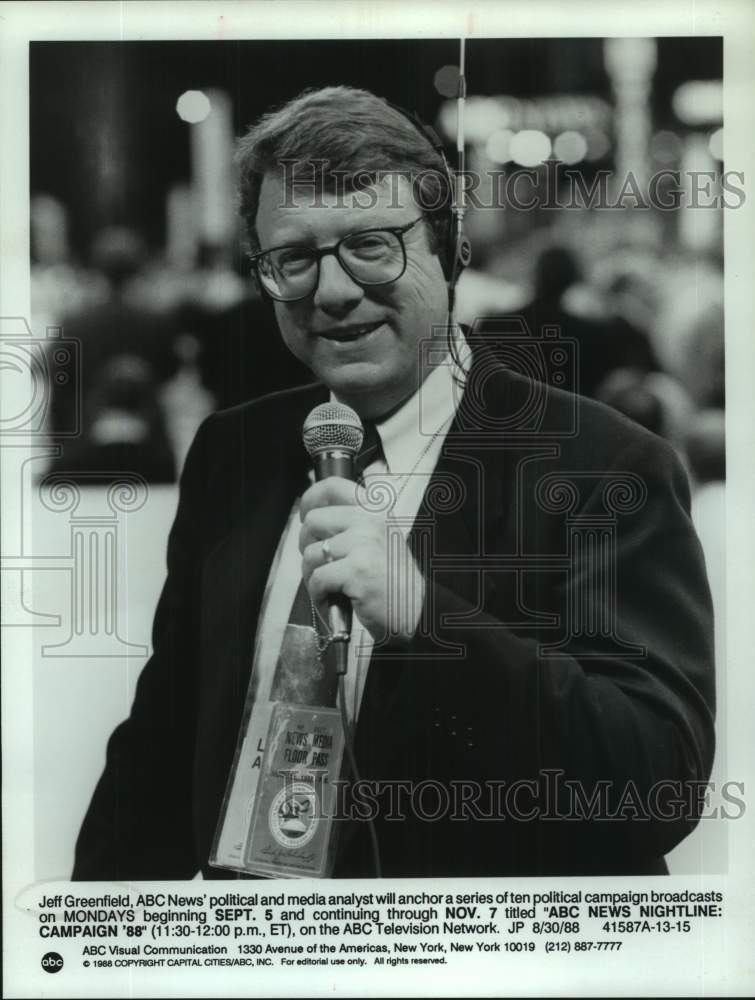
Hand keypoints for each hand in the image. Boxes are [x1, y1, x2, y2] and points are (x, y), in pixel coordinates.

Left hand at [299, 476, 424, 641]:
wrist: (415, 611)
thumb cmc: (393, 580)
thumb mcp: (379, 536)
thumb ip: (354, 519)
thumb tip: (324, 505)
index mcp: (376, 509)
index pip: (333, 486)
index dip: (310, 500)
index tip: (306, 517)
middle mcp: (371, 520)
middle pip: (313, 521)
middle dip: (307, 546)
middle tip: (320, 564)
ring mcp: (365, 543)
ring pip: (311, 553)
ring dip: (312, 575)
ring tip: (330, 586)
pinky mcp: (357, 569)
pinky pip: (317, 577)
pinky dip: (318, 593)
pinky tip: (332, 598)